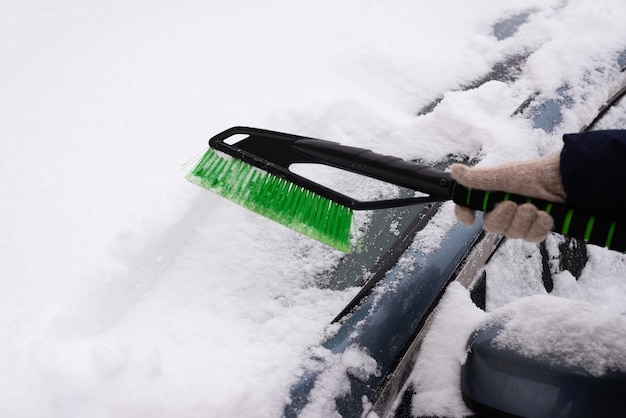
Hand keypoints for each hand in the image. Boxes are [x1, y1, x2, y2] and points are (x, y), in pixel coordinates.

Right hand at [451, 152, 566, 242]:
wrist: (566, 179)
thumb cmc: (533, 174)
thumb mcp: (502, 176)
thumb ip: (477, 179)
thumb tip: (453, 170)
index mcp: (492, 196)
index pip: (469, 208)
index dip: (465, 214)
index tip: (470, 219)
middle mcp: (504, 209)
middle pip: (492, 226)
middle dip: (504, 217)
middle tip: (515, 204)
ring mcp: (522, 221)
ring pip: (513, 233)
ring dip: (524, 221)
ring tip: (535, 207)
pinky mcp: (538, 228)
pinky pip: (531, 238)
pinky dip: (539, 227)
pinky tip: (546, 215)